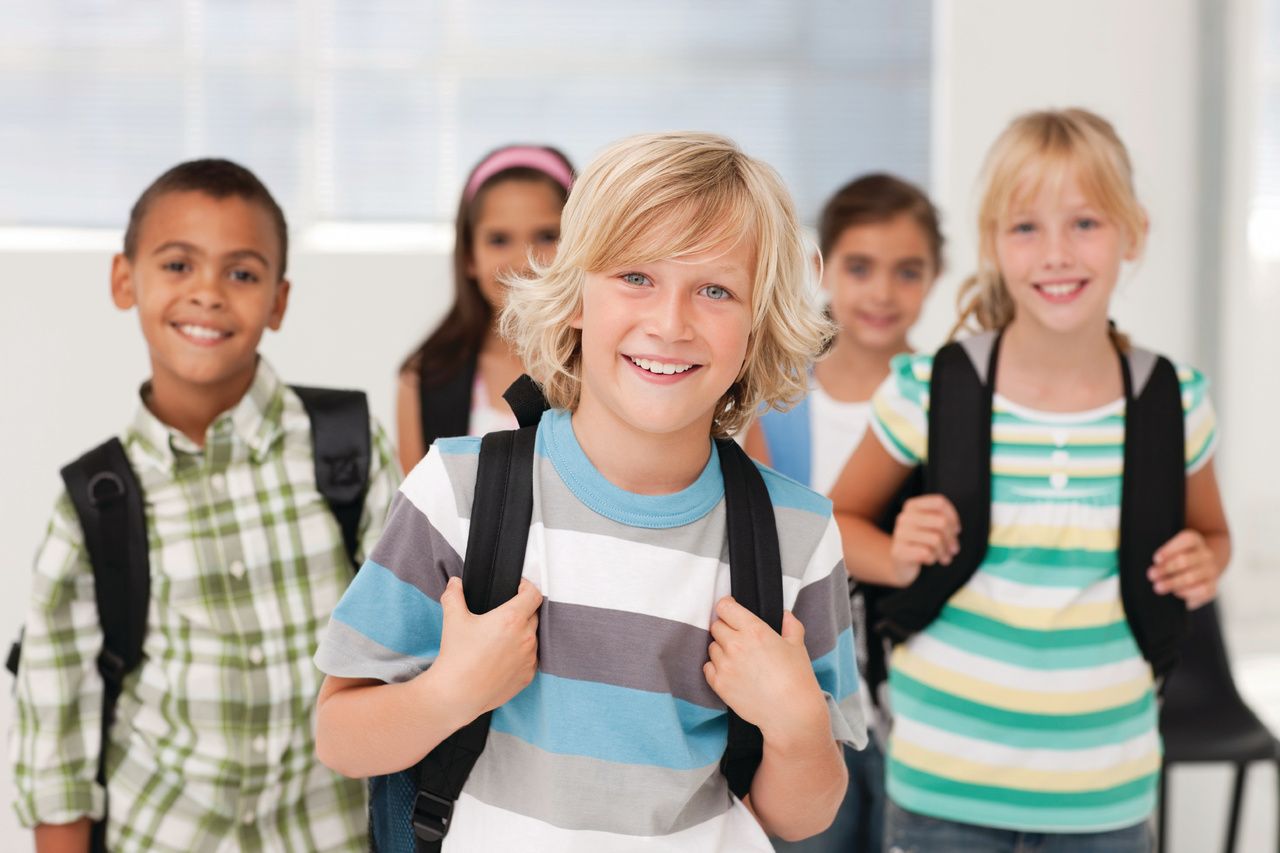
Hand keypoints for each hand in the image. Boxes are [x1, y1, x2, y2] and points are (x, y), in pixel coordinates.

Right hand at [428, 576, 541, 719]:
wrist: (457, 694)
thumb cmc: (457, 658)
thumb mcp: (453, 619)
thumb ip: (454, 596)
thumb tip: (455, 583)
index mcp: (512, 619)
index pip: (534, 594)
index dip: (527, 587)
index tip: (518, 588)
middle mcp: (526, 637)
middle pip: (534, 615)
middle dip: (522, 611)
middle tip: (503, 615)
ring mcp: (529, 658)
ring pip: (533, 638)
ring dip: (522, 634)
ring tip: (501, 638)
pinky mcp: (528, 676)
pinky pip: (531, 659)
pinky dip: (521, 654)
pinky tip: (503, 658)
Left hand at [703, 598, 826, 741]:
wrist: (791, 713)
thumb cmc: (797, 679)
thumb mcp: (797, 645)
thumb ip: (790, 625)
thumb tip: (784, 615)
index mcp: (754, 630)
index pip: (725, 607)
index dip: (727, 607)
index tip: (731, 611)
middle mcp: (736, 644)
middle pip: (716, 626)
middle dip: (726, 630)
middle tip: (740, 640)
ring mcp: (725, 665)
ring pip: (712, 647)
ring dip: (722, 650)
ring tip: (739, 660)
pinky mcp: (719, 684)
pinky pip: (707, 667)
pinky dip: (716, 668)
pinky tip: (732, 673)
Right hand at [891, 494, 960, 580]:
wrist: (900, 562)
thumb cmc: (920, 542)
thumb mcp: (930, 526)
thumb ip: (943, 520)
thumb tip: (955, 530)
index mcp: (912, 506)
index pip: (939, 502)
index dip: (953, 517)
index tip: (956, 530)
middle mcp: (904, 517)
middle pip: (941, 522)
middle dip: (952, 538)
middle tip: (954, 549)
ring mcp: (900, 534)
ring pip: (936, 539)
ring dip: (944, 552)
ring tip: (944, 558)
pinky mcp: (898, 551)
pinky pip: (926, 553)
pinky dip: (933, 558)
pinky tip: (930, 560)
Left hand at [1149, 530, 1219, 609]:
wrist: (1202, 567)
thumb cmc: (1179, 556)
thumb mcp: (1172, 549)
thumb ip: (1165, 555)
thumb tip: (1157, 567)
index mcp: (1195, 540)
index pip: (1186, 540)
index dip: (1170, 550)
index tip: (1156, 559)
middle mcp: (1206, 554)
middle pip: (1184, 561)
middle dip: (1166, 569)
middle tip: (1151, 575)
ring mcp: (1211, 571)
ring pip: (1191, 578)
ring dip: (1172, 583)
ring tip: (1158, 587)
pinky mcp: (1213, 586)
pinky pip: (1202, 591)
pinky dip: (1187, 593)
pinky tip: (1176, 594)